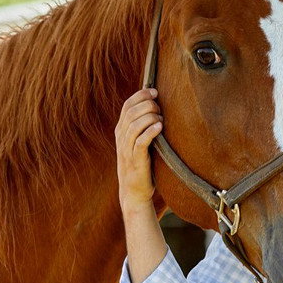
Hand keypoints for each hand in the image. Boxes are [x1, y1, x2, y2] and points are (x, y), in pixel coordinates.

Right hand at [115, 88, 161, 211]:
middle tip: (160, 107)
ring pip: (134, 125)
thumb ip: (143, 126)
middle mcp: (121, 137)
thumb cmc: (142, 164)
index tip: (155, 91)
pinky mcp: (135, 160)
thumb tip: (159, 108)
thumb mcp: (139, 142)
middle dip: (147, 105)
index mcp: (121, 130)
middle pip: (131, 112)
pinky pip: (140, 141)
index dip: (140, 95)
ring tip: (161, 119)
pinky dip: (150, 131)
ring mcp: (127, 149)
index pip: (127, 105)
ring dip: (150, 117)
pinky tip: (160, 127)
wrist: (134, 191)